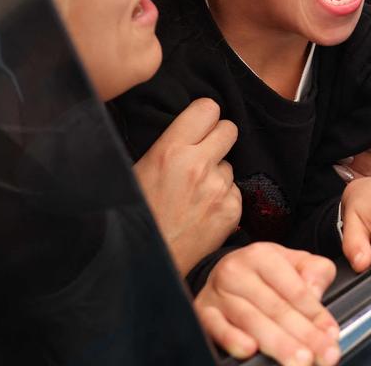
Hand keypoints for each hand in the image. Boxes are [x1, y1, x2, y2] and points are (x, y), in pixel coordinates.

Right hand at [132, 98, 241, 276]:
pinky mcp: (232, 211)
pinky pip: (235, 191)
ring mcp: (219, 189)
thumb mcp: (137, 169)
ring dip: (218, 174)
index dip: (204, 117)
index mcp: (171, 150)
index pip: (208, 108)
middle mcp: (199, 165)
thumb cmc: (135, 215)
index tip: (199, 126)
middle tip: (203, 154)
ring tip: (194, 193)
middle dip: (218, 138)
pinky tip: (203, 212)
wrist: (145, 262)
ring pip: (230, 165)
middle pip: (229, 129)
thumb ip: (166, 144)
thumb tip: (185, 127)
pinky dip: (223, 199)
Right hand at [196, 243, 339, 365]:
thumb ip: (314, 271)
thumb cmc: (264, 273)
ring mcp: (218, 293)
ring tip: (298, 360)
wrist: (225, 271)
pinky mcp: (203, 312)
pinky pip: (217, 327)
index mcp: (263, 256)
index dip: (316, 314)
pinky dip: (232, 339)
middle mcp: (237, 271)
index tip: (331, 335)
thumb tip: (316, 291)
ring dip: (278, 344)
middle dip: (303, 335)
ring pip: (251, 320)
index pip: (295, 289)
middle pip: (275, 308)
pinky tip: (250, 351)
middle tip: (322, 354)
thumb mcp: (294, 262)